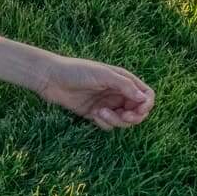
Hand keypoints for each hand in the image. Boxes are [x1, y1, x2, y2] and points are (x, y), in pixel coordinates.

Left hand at [37, 56, 153, 129]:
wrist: (50, 78)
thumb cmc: (76, 71)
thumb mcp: (103, 75)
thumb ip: (125, 86)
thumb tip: (145, 99)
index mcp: (123, 80)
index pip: (146, 95)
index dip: (146, 105)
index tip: (138, 110)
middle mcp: (117, 93)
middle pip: (137, 111)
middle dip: (133, 117)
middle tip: (123, 116)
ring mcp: (106, 104)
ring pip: (123, 120)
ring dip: (116, 120)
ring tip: (99, 113)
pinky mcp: (94, 114)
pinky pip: (107, 125)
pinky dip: (104, 123)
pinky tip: (93, 114)